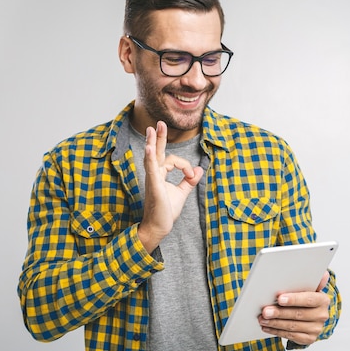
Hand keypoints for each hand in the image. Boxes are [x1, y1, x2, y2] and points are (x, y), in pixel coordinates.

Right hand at [138, 121, 203, 252]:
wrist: (159, 227)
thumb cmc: (166, 211)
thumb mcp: (181, 193)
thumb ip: (189, 180)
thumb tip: (200, 169)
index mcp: (160, 175)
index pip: (172, 161)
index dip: (185, 165)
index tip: (192, 175)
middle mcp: (154, 175)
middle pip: (157, 152)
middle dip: (159, 137)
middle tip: (160, 123)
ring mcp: (152, 179)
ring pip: (152, 157)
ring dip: (153, 143)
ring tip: (152, 129)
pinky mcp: (153, 186)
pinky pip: (151, 169)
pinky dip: (150, 158)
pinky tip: (150, 148)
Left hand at [258, 271, 330, 344]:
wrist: (312, 316)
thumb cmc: (307, 298)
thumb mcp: (310, 287)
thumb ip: (313, 280)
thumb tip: (323, 274)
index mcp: (323, 300)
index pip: (308, 299)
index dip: (294, 299)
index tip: (279, 298)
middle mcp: (322, 315)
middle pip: (298, 314)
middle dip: (279, 312)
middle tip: (265, 310)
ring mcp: (316, 328)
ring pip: (292, 326)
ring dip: (275, 323)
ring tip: (263, 318)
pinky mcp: (309, 339)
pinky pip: (290, 336)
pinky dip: (277, 331)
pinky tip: (267, 327)